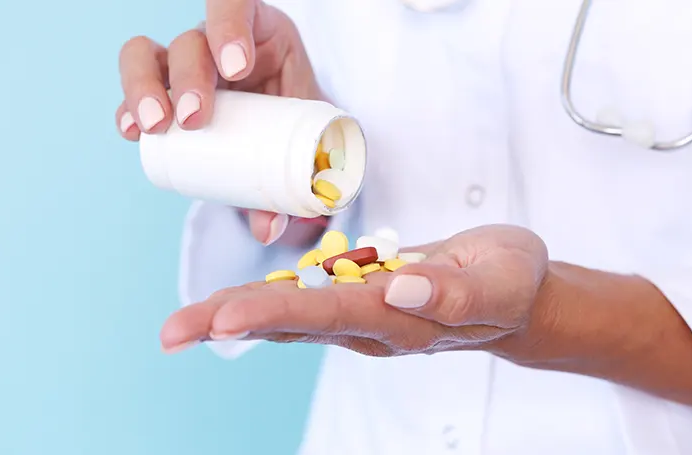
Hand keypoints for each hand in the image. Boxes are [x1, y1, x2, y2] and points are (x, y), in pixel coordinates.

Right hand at [116, 0, 325, 245]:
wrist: (289, 132)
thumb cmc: (300, 125)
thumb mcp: (304, 143)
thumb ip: (290, 183)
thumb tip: (268, 230)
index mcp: (262, 33)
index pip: (237, 7)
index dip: (230, 28)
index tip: (237, 69)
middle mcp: (218, 42)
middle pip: (190, 40)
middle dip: (188, 77)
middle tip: (196, 119)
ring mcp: (185, 64)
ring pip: (149, 54)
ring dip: (145, 88)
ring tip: (154, 127)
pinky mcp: (164, 89)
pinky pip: (136, 89)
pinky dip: (128, 107)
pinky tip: (130, 131)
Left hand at [159, 225, 553, 356]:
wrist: (518, 292)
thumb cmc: (513, 282)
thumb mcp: (503, 282)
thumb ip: (456, 292)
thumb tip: (400, 288)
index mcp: (403, 320)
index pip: (330, 317)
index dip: (275, 315)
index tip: (223, 320)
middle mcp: (374, 325)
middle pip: (295, 323)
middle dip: (232, 323)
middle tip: (173, 333)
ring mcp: (364, 315)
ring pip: (292, 315)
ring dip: (236, 315)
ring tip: (184, 325)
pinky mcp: (362, 297)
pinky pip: (306, 301)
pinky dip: (265, 299)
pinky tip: (228, 304)